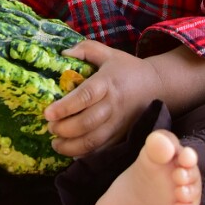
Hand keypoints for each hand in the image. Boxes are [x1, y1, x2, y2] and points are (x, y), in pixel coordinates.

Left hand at [43, 40, 163, 157]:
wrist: (157, 86)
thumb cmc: (127, 68)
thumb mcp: (108, 53)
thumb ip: (85, 49)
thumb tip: (63, 52)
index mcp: (107, 83)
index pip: (85, 96)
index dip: (65, 107)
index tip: (47, 113)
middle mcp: (113, 105)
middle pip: (86, 123)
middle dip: (63, 129)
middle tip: (49, 127)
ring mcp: (118, 123)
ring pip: (93, 141)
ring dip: (70, 146)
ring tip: (56, 143)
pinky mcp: (122, 135)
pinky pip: (102, 150)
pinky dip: (85, 154)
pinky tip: (72, 151)